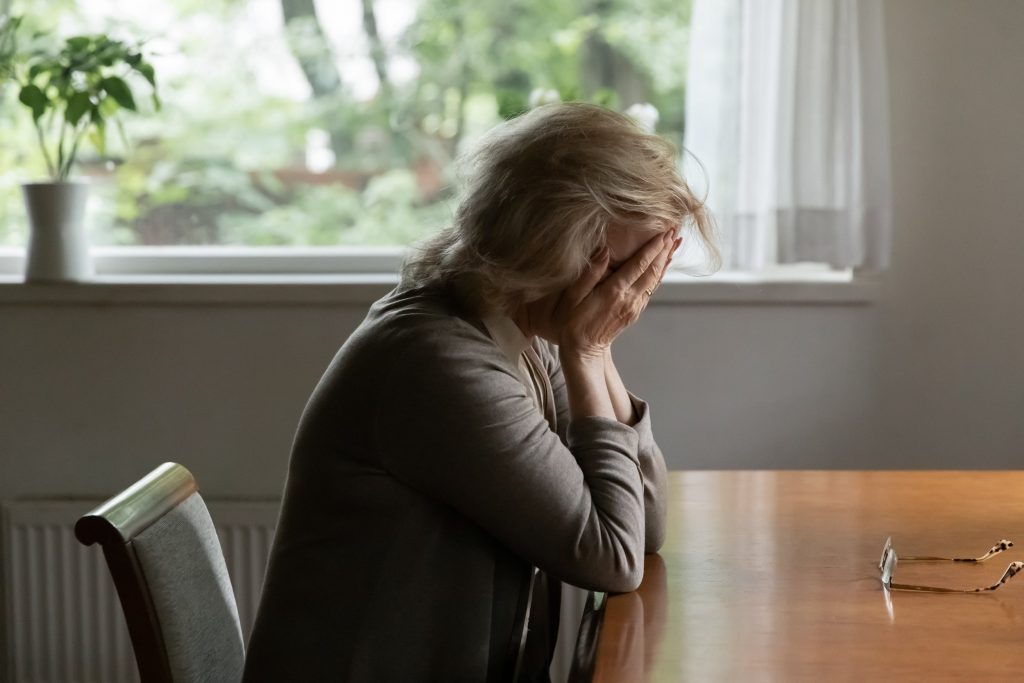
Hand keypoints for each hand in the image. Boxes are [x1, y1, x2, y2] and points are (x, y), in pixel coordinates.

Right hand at [557, 230, 675, 359]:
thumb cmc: (572, 322)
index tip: (664, 231)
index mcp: (615, 292)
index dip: (653, 247)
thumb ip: (590, 272)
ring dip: (666, 259)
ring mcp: (634, 307)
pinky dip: (660, 273)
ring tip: (675, 242)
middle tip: (675, 228)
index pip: (639, 264)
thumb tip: (605, 250)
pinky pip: (651, 289)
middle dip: (665, 248)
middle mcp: (630, 299)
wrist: (582, 350)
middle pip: (653, 270)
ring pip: (656, 279)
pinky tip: (663, 264)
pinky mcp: (635, 312)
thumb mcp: (574, 296)